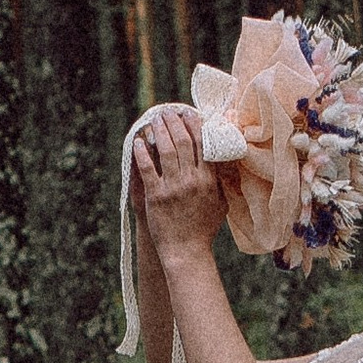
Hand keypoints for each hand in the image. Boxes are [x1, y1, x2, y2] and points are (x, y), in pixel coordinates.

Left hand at [134, 106, 225, 259]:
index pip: (202, 144)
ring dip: (159, 131)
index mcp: (208, 179)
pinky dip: (142, 153)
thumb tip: (224, 162)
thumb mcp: (221, 204)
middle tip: (167, 111)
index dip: (194, 124)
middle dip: (174, 122)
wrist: (186, 251)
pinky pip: (147, 168)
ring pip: (165, 150)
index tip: (188, 113)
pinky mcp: (156, 195)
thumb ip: (221, 182)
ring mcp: (173, 187)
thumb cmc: (204, 229)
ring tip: (154, 120)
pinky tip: (138, 142)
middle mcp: (192, 179)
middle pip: (182, 141)